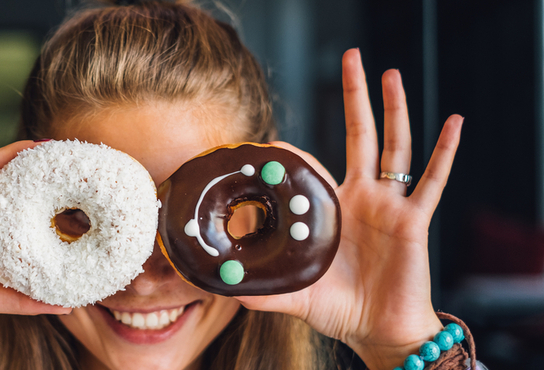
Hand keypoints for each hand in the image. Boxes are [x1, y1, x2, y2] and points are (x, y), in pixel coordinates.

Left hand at [235, 48, 462, 368]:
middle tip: (351, 58)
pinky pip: (432, 182)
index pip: (314, 167)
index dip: (296, 155)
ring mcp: (390, 206)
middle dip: (356, 98)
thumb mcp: (294, 294)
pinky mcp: (413, 221)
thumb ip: (261, 289)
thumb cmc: (339, 308)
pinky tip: (453, 123)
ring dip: (394, 110)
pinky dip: (445, 153)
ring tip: (390, 73)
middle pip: (361, 136)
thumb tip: (221, 288)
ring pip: (395, 147)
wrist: (378, 330)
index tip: (272, 143)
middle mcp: (363, 198)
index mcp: (334, 209)